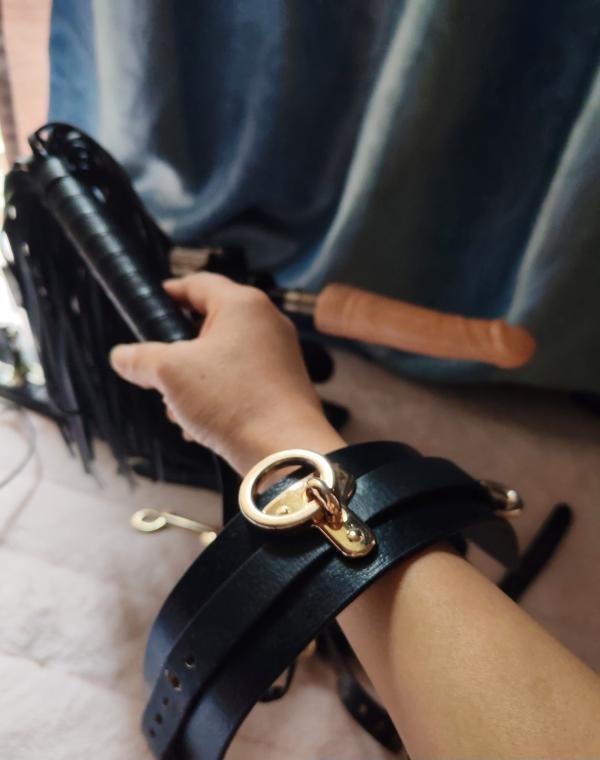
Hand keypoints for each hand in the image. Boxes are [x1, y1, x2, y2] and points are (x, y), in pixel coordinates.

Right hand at [109, 273, 342, 472]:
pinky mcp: (282, 385)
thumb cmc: (233, 401)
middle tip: (158, 371)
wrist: (284, 450)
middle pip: (209, 323)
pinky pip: (240, 381)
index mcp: (243, 304)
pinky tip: (200, 426)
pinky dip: (217, 397)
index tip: (149, 307)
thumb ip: (141, 359)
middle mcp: (267, 323)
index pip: (197, 283)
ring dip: (194, 381)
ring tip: (179, 409)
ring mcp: (279, 355)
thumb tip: (121, 356)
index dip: (168, 293)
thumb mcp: (171, 373)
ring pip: (222, 358)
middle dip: (178, 351)